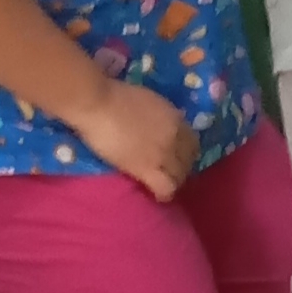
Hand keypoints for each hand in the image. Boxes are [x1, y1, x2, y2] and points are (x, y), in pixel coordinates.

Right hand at [65, 80, 199, 200]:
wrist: (99, 103)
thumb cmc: (114, 96)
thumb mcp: (148, 100)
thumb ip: (159, 115)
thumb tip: (159, 124)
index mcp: (175, 118)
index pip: (192, 142)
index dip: (186, 153)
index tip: (177, 157)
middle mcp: (175, 136)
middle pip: (189, 161)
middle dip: (182, 169)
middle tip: (169, 174)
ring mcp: (163, 153)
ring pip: (180, 176)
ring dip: (174, 182)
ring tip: (163, 186)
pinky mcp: (147, 168)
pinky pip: (166, 187)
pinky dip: (164, 194)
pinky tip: (158, 196)